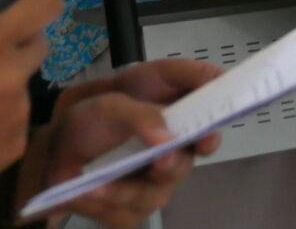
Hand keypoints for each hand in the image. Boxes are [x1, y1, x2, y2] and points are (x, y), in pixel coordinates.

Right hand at [0, 0, 61, 167]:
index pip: (45, 6)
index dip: (36, 5)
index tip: (24, 11)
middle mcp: (12, 77)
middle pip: (38, 46)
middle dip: (17, 49)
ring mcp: (16, 114)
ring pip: (23, 86)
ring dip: (4, 88)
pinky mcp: (14, 146)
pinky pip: (15, 122)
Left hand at [33, 60, 222, 226]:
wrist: (59, 148)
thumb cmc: (94, 119)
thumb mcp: (114, 105)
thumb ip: (143, 115)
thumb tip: (167, 136)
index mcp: (176, 125)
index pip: (207, 131)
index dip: (210, 137)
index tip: (205, 140)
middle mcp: (171, 157)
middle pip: (181, 167)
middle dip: (168, 166)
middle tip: (157, 161)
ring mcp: (152, 186)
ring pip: (151, 197)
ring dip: (122, 191)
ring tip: (94, 186)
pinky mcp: (130, 210)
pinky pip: (124, 215)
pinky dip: (101, 205)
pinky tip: (84, 193)